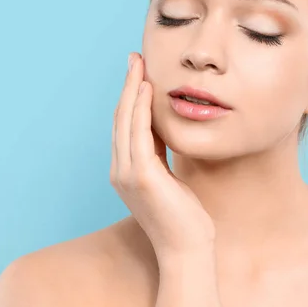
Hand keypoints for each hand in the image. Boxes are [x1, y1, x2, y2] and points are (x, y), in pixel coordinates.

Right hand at [110, 52, 214, 259]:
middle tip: (135, 58)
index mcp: (126, 171)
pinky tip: (148, 89)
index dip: (131, 97)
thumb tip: (163, 131)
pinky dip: (141, 109)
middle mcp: (120, 170)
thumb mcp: (170, 178)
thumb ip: (161, 155)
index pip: (125, 126)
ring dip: (132, 90)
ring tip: (140, 64)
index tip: (139, 73)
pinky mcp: (142, 177)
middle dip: (128, 86)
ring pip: (126, 121)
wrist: (187, 248)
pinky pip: (138, 134)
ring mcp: (127, 174)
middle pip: (121, 118)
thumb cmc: (184, 216)